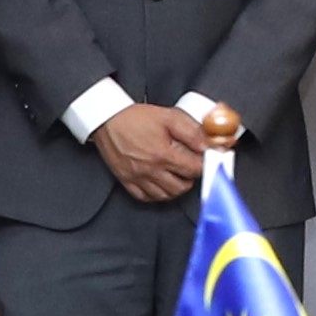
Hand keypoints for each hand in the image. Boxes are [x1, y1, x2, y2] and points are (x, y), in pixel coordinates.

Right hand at [93, 103, 213, 201]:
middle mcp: (150, 169)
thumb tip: (208, 145)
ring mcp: (137, 177)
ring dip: (176, 188)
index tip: (205, 160)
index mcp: (163, 154)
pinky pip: (146, 198)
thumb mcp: (169, 117)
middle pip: (181, 186)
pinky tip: (161, 184)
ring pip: (165, 195)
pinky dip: (157, 194)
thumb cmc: (135, 117)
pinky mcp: (126, 180)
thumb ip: (191, 131)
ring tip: (178, 175)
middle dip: (191, 177)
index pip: (194, 170)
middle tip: (191, 167)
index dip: (204, 165)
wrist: (107, 119)